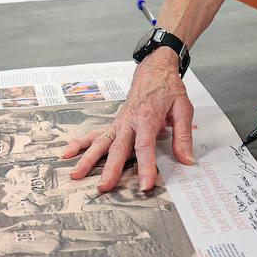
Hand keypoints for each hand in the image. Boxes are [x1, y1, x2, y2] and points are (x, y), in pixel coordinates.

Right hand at [60, 48, 195, 191]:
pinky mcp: (114, 124)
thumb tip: (187, 160)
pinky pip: (95, 134)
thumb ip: (183, 136)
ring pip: (101, 142)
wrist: (154, 69)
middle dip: (110, 168)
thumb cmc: (168, 88)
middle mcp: (129, 121)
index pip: (145, 146)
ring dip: (88, 158)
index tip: (145, 184)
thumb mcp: (183, 108)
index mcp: (147, 118)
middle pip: (118, 148)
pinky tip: (69, 153)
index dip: (146, 166)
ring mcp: (119, 123)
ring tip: (77, 174)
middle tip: (104, 186)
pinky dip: (81, 143)